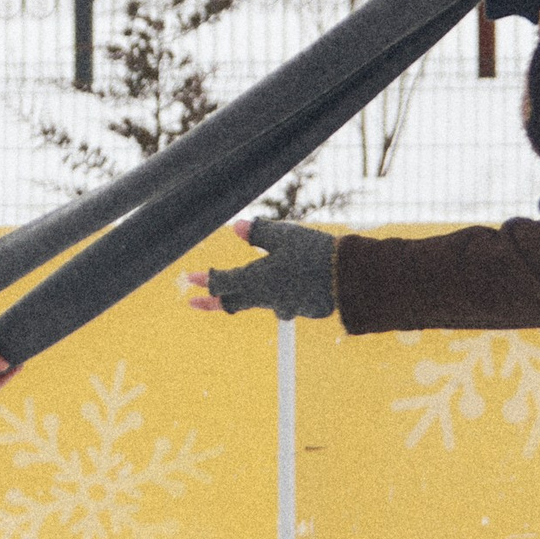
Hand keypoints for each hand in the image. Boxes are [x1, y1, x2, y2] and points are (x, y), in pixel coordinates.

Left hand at [186, 217, 338, 321]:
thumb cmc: (315, 253)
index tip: (189, 280)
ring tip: (241, 287)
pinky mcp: (303, 309)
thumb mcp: (285, 236)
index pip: (222, 283)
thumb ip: (259, 233)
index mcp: (256, 279)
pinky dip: (278, 292)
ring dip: (248, 295)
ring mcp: (285, 307)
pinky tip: (287, 282)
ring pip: (260, 302)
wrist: (350, 279)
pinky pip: (284, 301)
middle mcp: (266, 298)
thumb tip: (236, 228)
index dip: (205, 280)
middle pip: (233, 303)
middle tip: (195, 302)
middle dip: (213, 302)